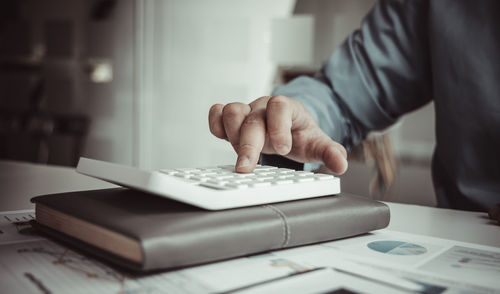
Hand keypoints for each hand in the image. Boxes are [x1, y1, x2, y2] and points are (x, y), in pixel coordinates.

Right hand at [208, 95, 347, 173]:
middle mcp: (264, 107)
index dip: (279, 126)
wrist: (288, 128)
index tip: (283, 148)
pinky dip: (215, 125)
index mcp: (288, 108)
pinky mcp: (232, 120)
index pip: (280, 107)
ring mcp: (247, 111)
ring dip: (232, 135)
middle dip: (248, 143)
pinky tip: (223, 138)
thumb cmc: (300, 135)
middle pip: (251, 115)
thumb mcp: (317, 144)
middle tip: (246, 168)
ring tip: (242, 156)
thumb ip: (330, 153)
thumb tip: (340, 165)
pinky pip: (216, 113)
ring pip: (231, 111)